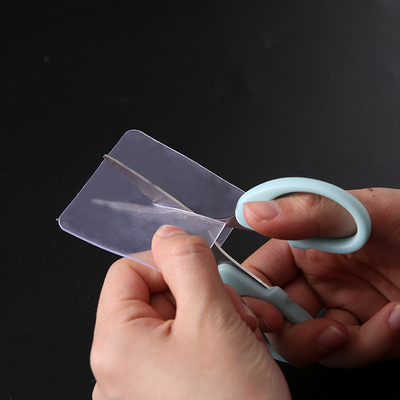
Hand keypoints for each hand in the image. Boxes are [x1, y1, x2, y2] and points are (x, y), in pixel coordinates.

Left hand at [91, 225, 289, 399]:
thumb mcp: (212, 316)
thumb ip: (187, 262)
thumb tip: (169, 233)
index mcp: (117, 341)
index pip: (128, 270)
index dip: (167, 262)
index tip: (202, 271)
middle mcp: (118, 367)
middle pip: (156, 296)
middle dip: (202, 293)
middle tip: (236, 309)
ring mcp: (140, 386)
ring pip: (176, 322)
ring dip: (215, 317)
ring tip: (246, 334)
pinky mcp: (164, 397)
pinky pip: (182, 351)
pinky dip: (212, 342)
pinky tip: (239, 353)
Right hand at [241, 187, 399, 366]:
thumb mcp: (368, 212)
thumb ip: (309, 212)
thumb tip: (254, 212)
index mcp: (305, 243)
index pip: (259, 272)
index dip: (252, 297)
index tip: (265, 315)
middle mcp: (317, 276)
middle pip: (278, 316)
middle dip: (295, 332)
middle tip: (324, 330)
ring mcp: (340, 306)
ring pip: (310, 342)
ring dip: (344, 341)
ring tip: (384, 318)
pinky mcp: (365, 332)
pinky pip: (349, 352)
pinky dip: (373, 344)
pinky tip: (398, 319)